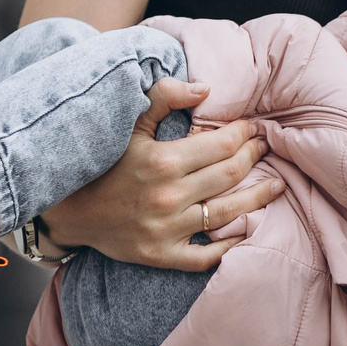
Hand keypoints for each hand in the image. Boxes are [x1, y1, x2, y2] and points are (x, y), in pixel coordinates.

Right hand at [34, 78, 285, 270]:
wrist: (69, 212)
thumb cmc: (103, 164)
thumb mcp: (128, 125)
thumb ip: (164, 97)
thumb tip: (206, 88)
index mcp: (163, 161)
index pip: (222, 144)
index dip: (244, 133)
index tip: (253, 127)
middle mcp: (169, 197)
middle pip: (230, 175)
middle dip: (254, 157)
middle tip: (266, 147)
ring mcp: (167, 229)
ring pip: (228, 213)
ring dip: (258, 197)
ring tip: (276, 184)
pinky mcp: (162, 255)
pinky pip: (206, 256)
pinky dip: (230, 246)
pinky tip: (248, 231)